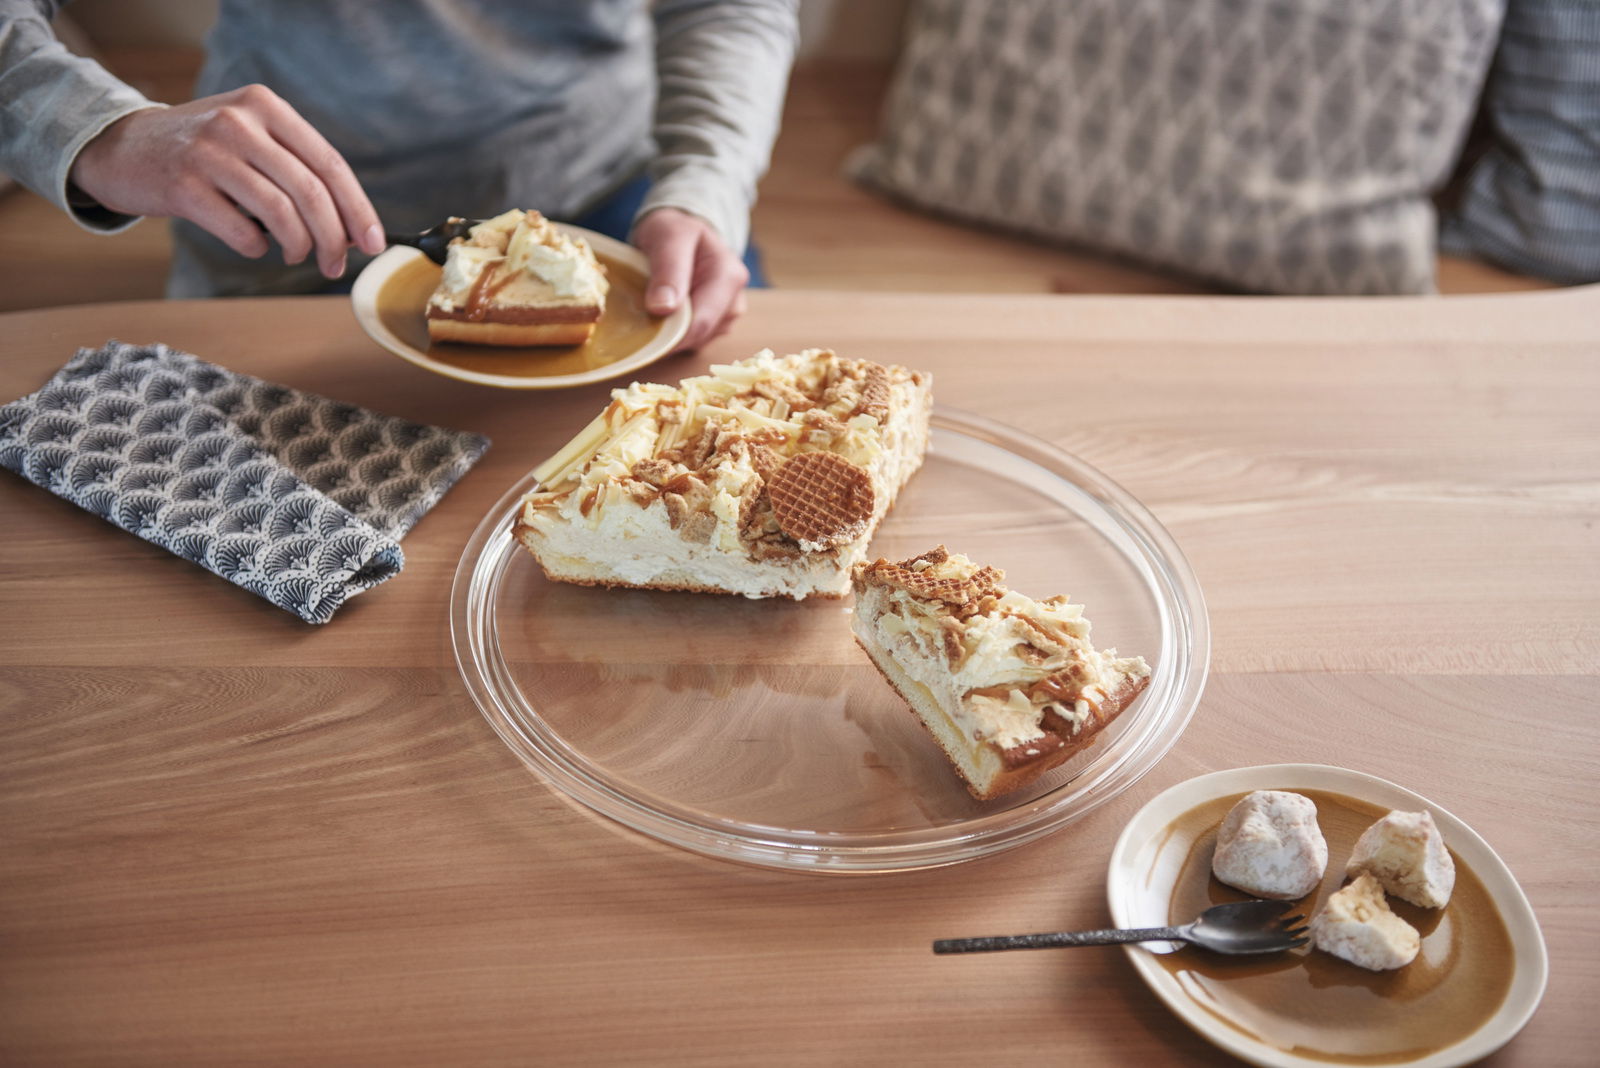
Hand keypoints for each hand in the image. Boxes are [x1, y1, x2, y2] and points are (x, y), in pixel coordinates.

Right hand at [69, 84, 384, 278]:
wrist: (121, 146)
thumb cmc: (202, 152)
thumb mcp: (250, 137)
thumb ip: (297, 170)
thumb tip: (351, 227)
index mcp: (266, 107)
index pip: (330, 164)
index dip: (358, 209)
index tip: (374, 243)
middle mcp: (239, 122)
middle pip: (311, 192)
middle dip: (334, 239)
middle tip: (336, 265)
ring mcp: (209, 152)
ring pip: (282, 214)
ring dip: (300, 247)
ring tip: (297, 256)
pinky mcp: (183, 186)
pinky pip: (243, 232)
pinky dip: (257, 248)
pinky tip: (253, 243)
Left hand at [632, 208, 748, 352]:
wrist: (682, 230)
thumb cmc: (675, 229)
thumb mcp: (668, 236)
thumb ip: (668, 269)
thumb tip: (663, 308)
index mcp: (729, 276)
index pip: (701, 322)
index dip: (670, 336)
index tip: (641, 336)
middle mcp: (734, 300)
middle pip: (699, 335)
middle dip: (669, 336)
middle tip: (639, 322)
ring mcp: (727, 314)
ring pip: (696, 341)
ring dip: (671, 335)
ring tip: (652, 311)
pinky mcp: (717, 323)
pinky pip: (694, 340)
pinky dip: (675, 334)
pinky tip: (664, 315)